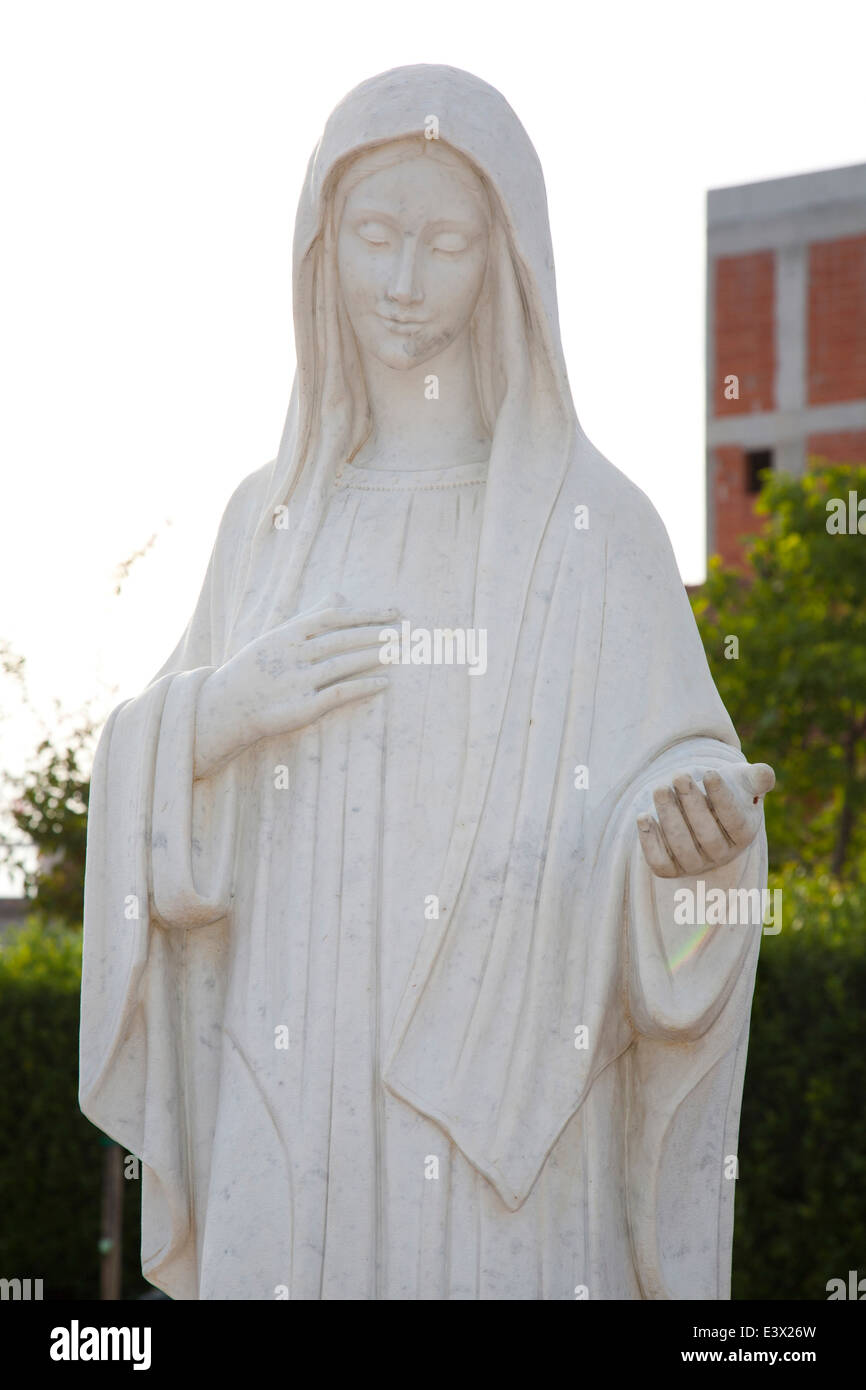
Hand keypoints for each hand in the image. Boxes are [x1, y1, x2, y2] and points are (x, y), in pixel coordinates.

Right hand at [194, 596, 396, 777]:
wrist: (226, 707)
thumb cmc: (257, 668)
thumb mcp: (277, 636)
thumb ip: (310, 616)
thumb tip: (339, 594)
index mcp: (288, 634)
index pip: (332, 617)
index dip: (365, 614)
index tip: (393, 612)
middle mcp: (294, 655)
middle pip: (342, 639)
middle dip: (376, 634)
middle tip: (407, 631)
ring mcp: (297, 681)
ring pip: (343, 664)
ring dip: (373, 657)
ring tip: (400, 652)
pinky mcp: (302, 708)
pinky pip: (338, 694)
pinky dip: (361, 687)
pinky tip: (383, 683)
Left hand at [636, 762, 774, 878]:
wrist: (699, 807)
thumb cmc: (726, 790)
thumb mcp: (743, 781)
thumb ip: (757, 777)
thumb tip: (764, 773)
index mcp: (743, 834)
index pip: (735, 821)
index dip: (722, 798)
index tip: (710, 772)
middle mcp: (721, 854)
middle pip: (707, 835)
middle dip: (691, 803)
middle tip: (679, 776)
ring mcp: (695, 864)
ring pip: (681, 847)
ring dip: (668, 817)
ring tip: (660, 789)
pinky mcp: (671, 869)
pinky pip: (660, 863)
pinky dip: (650, 842)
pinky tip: (643, 816)